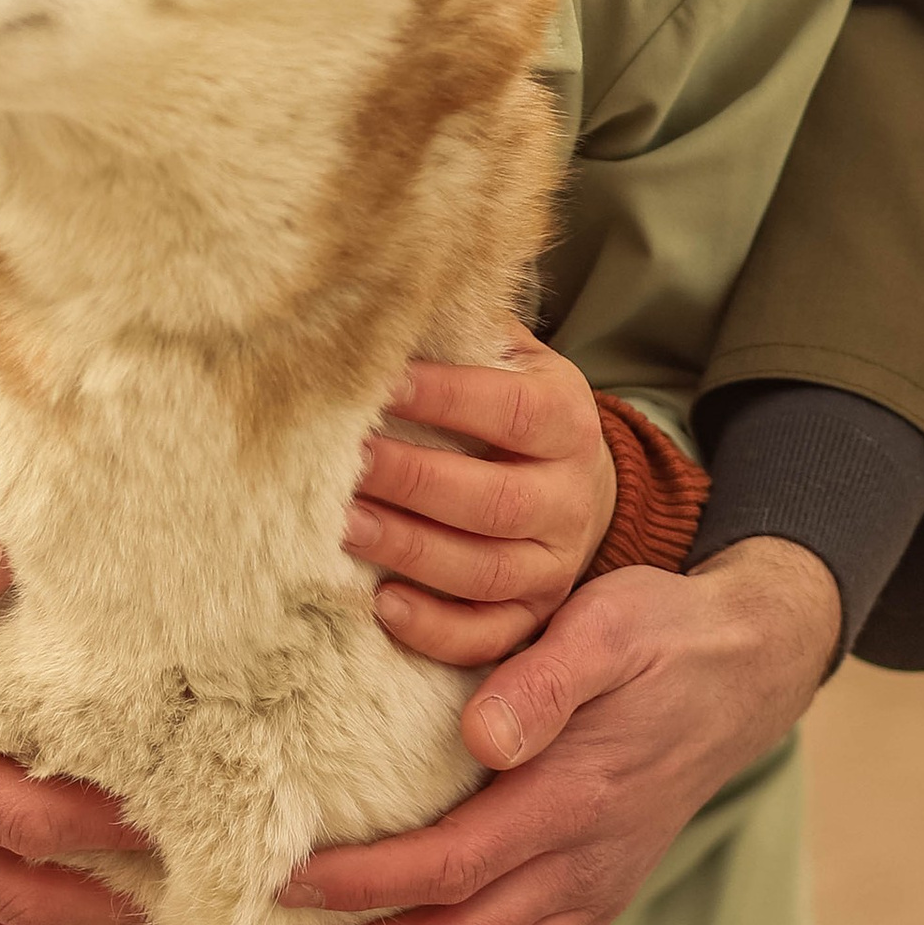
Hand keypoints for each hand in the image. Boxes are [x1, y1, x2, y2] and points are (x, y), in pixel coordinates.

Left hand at [269, 536, 839, 924]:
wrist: (741, 673)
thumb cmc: (659, 638)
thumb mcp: (606, 628)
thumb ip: (544, 680)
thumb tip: (481, 735)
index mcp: (572, 798)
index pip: (452, 864)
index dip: (367, 886)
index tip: (289, 887)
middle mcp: (583, 865)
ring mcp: (594, 894)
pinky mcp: (598, 905)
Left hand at [342, 332, 616, 663]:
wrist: (578, 485)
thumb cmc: (515, 412)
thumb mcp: (513, 361)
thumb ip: (468, 333)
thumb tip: (392, 288)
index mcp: (566, 420)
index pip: (512, 411)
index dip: (448, 398)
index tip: (382, 384)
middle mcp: (569, 496)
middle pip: (493, 501)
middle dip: (413, 482)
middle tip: (346, 463)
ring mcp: (554, 563)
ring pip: (484, 571)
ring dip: (410, 551)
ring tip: (345, 527)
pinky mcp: (534, 614)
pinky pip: (488, 635)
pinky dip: (436, 628)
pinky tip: (383, 604)